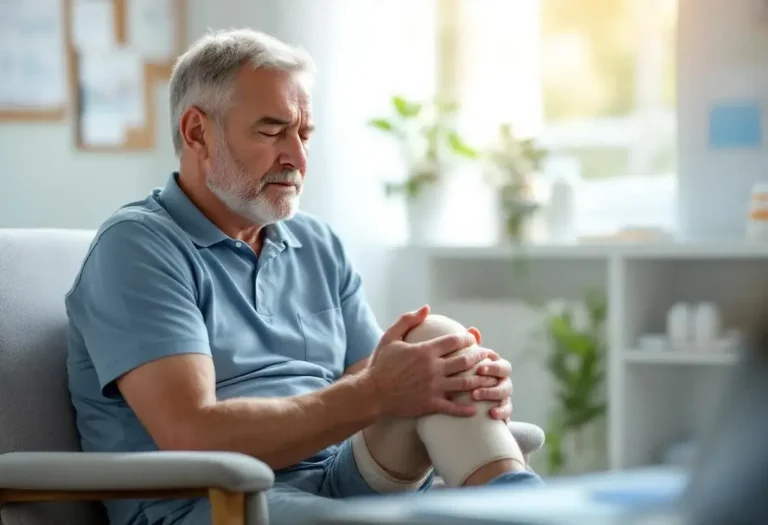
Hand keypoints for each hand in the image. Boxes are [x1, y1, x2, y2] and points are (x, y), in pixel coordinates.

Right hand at [365, 306, 496, 418]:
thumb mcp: (391, 337)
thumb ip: (408, 320)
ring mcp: (433, 387)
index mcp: (425, 351)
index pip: (454, 342)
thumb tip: (426, 308)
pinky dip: (466, 409)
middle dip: (479, 357)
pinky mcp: (430, 404)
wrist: (372, 393)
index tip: (472, 339)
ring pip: (464, 384)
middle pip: (465, 361)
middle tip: (487, 356)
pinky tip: (475, 409)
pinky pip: (453, 407)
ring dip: (479, 380)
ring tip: (488, 378)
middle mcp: (433, 368)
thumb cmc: (381, 364)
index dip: (467, 339)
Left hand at [467, 327, 512, 421]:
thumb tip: (472, 330)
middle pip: (505, 373)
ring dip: (491, 392)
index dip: (491, 364)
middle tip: (478, 376)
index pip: (498, 361)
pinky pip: (507, 411)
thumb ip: (470, 347)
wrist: (468, 401)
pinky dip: (502, 412)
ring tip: (475, 395)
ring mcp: (504, 393)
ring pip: (505, 391)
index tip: (479, 368)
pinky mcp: (504, 409)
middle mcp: (502, 377)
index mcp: (495, 364)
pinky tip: (492, 414)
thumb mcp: (466, 362)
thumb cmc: (467, 375)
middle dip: (492, 375)